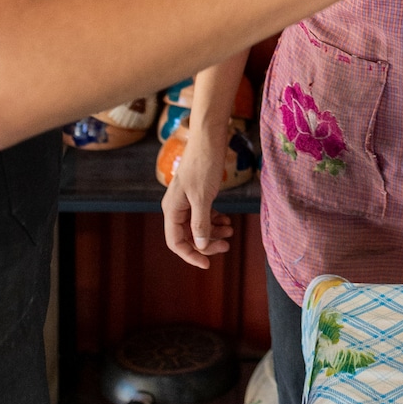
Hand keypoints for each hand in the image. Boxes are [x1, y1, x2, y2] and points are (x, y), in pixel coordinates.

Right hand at [161, 130, 234, 267]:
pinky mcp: (197, 194)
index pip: (176, 242)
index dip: (190, 255)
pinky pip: (204, 214)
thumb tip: (201, 246)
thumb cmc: (203, 165)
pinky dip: (215, 219)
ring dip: (213, 231)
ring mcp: (186, 200)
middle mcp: (176, 207)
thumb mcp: (203, 198)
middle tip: (226, 245)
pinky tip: (227, 220)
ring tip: (231, 231)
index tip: (208, 264)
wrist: (209, 138)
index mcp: (171, 209)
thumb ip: (200, 224)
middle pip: (188, 236)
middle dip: (207, 243)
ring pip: (198, 226)